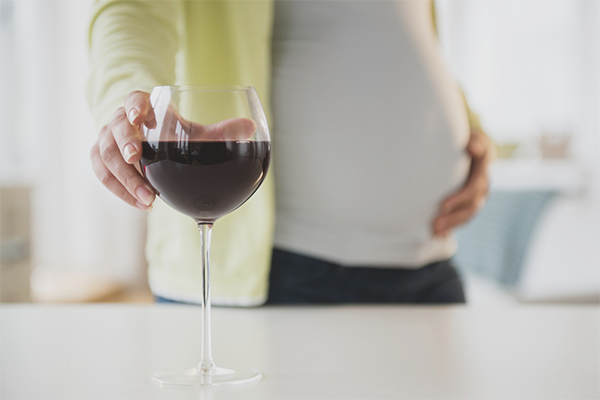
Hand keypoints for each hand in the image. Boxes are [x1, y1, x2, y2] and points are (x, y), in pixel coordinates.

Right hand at [90, 90, 255, 211]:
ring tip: (147, 198)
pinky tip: (141, 204)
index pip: (133, 99)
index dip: (133, 107)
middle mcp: (121, 120)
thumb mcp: (197, 134)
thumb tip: (250, 128)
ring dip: (124, 178)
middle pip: (114, 129)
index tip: (139, 117)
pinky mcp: (102, 159)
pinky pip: (102, 174)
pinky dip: (119, 190)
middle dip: (125, 145)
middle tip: (137, 160)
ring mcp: (108, 140)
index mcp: (144, 106)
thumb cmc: (178, 135)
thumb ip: (221, 132)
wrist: (155, 143)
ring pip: (104, 155)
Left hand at [432, 129, 492, 236]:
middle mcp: (484, 186)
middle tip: (435, 224)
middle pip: (471, 206)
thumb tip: (473, 147)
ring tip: (435, 232)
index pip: (473, 188)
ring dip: (453, 224)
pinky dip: (453, 226)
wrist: (474, 146)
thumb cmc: (468, 140)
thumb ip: (474, 142)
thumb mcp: (473, 137)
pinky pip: (465, 217)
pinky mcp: (471, 201)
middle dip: (453, 217)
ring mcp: (479, 195)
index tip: (442, 206)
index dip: (459, 198)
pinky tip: (440, 236)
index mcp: (483, 170)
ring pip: (469, 214)